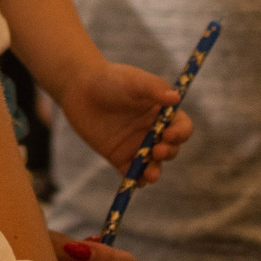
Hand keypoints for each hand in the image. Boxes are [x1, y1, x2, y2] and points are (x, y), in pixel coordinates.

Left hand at [55, 61, 194, 181]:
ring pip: (153, 164)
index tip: (169, 134)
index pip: (181, 127)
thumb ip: (154, 89)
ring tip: (150, 174)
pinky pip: (131, 172)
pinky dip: (135, 179)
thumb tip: (176, 98)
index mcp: (162, 113)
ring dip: (154, 171)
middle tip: (157, 150)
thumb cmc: (110, 79)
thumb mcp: (134, 81)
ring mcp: (136, 145)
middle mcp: (152, 131)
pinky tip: (136, 182)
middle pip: (170, 149)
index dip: (180, 133)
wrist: (80, 88)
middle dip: (167, 153)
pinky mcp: (119, 156)